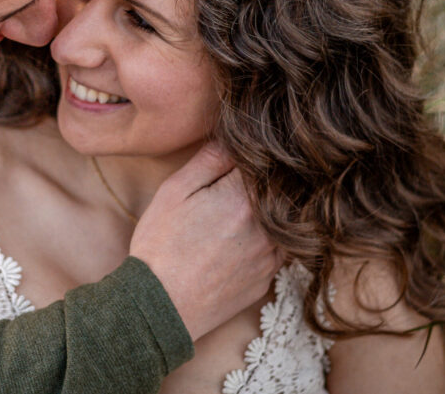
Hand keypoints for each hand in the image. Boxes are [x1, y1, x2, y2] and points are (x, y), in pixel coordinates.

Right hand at [130, 143, 279, 340]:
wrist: (160, 307)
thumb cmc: (161, 245)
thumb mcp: (174, 191)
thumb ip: (208, 160)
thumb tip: (232, 137)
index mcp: (242, 197)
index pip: (263, 160)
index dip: (252, 153)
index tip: (239, 156)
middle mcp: (267, 226)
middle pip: (280, 189)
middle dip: (263, 181)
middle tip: (236, 183)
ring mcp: (271, 255)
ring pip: (284, 219)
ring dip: (269, 210)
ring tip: (237, 212)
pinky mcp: (268, 277)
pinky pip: (280, 248)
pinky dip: (268, 237)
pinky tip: (241, 238)